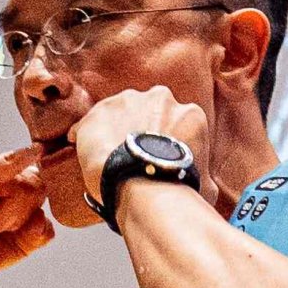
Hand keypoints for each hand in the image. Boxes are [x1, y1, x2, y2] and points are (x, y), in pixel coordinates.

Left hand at [64, 85, 208, 215]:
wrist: (147, 183)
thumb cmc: (177, 187)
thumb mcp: (203, 184)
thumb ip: (201, 177)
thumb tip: (205, 190)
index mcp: (190, 113)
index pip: (176, 123)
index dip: (165, 142)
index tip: (157, 157)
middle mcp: (160, 98)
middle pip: (147, 113)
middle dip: (139, 130)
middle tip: (132, 157)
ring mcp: (128, 101)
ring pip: (118, 114)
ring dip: (113, 132)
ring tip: (108, 157)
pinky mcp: (99, 111)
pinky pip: (88, 124)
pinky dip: (83, 137)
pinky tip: (82, 153)